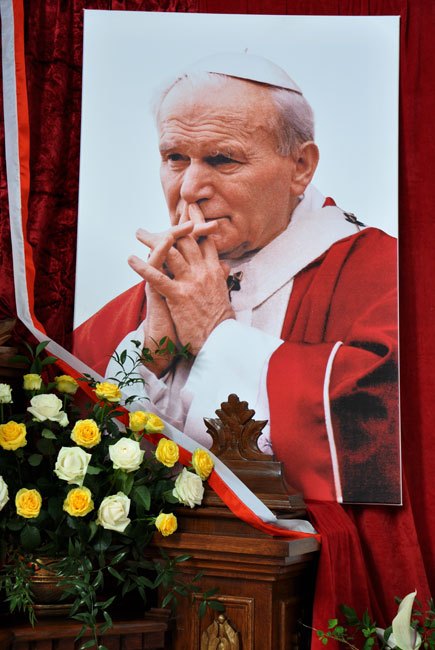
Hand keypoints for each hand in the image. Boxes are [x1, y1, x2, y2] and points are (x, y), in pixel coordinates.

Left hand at [129, 206, 233, 355]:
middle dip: (170, 227)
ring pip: (170, 253)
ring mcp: (190, 282)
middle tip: (158, 218)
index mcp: (215, 270)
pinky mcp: (178, 296)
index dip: (196, 222)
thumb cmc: (221, 320)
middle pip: (186, 241)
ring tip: (139, 232)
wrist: (221, 339)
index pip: (205, 239)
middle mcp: (203, 272)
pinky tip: (130, 260)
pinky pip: (157, 277)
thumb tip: (222, 266)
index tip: (189, 207)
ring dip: (152, 241)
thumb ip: (220, 277)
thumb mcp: (223, 293)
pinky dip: (142, 267)